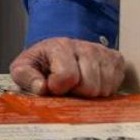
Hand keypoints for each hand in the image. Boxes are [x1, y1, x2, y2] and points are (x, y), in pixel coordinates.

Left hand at [10, 36, 125, 97]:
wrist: (57, 53)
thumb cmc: (41, 64)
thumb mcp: (23, 69)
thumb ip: (26, 78)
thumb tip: (41, 88)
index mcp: (60, 46)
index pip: (67, 76)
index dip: (59, 88)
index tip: (53, 87)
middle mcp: (84, 46)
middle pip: (90, 86)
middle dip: (77, 93)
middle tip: (68, 88)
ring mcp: (102, 52)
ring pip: (104, 87)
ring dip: (90, 93)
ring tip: (79, 85)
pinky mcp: (116, 59)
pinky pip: (116, 85)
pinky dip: (104, 89)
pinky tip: (92, 83)